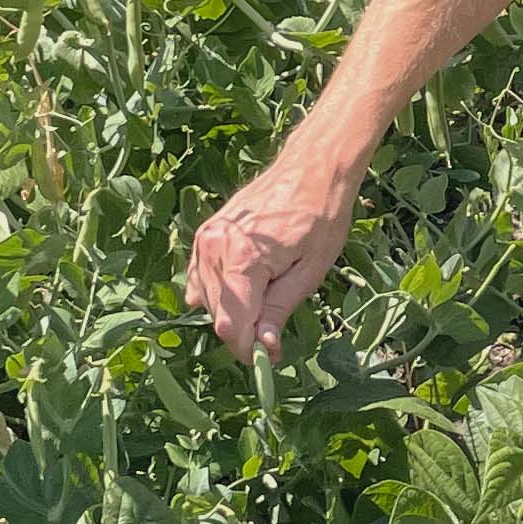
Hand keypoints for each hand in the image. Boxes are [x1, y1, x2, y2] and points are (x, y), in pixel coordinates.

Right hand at [187, 141, 356, 359]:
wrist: (313, 168)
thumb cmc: (322, 216)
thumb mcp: (310, 271)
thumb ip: (279, 310)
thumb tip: (263, 347)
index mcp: (242, 259)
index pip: (231, 326)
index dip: (250, 349)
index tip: (271, 356)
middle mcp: (214, 249)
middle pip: (217, 316)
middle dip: (243, 333)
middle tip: (273, 337)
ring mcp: (205, 239)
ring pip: (207, 299)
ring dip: (232, 313)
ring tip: (265, 304)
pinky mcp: (205, 234)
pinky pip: (200, 278)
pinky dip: (217, 293)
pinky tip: (242, 290)